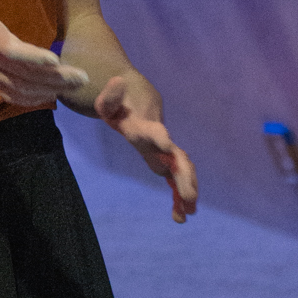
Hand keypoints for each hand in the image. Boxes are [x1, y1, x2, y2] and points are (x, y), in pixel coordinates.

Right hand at [0, 0, 89, 109]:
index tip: (56, 61)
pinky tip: (49, 97)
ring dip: (50, 90)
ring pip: (23, 89)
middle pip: (27, 76)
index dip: (34, 58)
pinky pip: (12, 95)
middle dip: (56, 79)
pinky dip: (32, 99)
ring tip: (75, 87)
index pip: (14, 52)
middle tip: (83, 78)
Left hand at [94, 72, 198, 221]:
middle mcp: (159, 140)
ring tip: (187, 214)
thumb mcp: (107, 99)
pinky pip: (175, 177)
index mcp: (145, 127)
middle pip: (177, 158)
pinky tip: (181, 214)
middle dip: (185, 177)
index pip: (155, 132)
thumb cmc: (119, 101)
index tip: (168, 148)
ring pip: (182, 169)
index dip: (161, 139)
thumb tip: (116, 82)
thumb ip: (110, 96)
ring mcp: (164, 150)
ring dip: (186, 190)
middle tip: (190, 198)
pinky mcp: (163, 158)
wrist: (136, 94)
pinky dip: (179, 194)